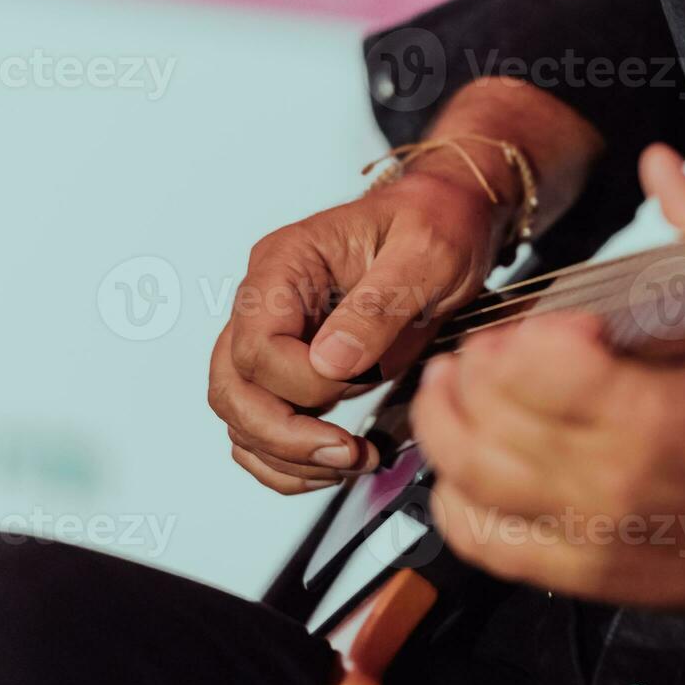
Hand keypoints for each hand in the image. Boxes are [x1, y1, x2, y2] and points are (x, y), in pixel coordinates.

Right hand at [210, 167, 505, 493]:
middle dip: (286, 435)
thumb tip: (330, 363)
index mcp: (286, 263)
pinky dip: (289, 461)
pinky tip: (335, 464)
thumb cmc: (439, 225)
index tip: (363, 383)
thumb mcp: (426, 256)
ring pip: (241, 415)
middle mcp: (266, 301)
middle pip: (232, 387)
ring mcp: (275, 337)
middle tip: (349, 453)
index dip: (302, 383)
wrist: (452, 221)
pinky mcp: (292, 369)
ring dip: (290, 455)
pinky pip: (262, 428)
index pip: (257, 344)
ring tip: (353, 459)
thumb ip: (377, 307)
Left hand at [410, 144, 684, 684]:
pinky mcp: (574, 569)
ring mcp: (586, 534)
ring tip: (457, 387)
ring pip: (469, 474)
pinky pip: (480, 538)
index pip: (541, 366)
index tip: (551, 323)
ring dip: (446, 420)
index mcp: (653, 417)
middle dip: (474, 366)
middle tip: (486, 346)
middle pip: (488, 415)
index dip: (528, 332)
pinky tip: (466, 462)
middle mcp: (610, 482)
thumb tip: (661, 166)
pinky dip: (454, 497)